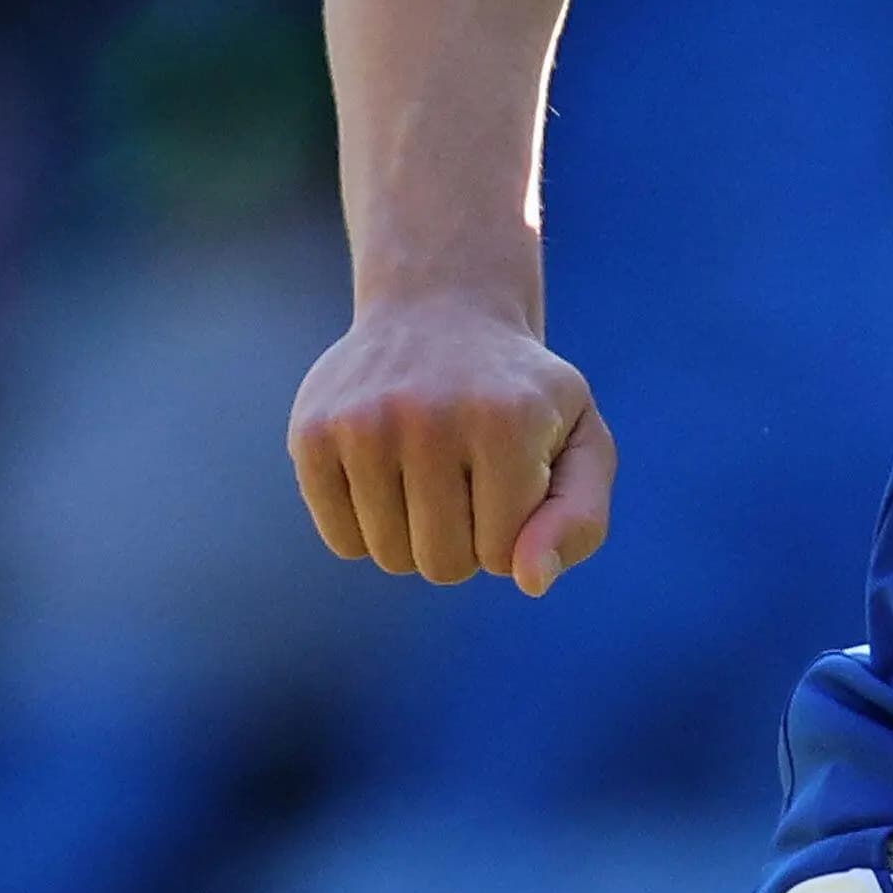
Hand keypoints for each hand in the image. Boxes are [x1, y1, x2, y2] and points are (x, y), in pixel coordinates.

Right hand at [289, 297, 614, 594]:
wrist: (443, 311)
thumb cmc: (521, 395)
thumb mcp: (580, 440)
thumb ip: (580, 518)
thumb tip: (530, 581)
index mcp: (508, 421)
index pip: (501, 556)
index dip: (511, 532)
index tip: (514, 478)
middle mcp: (430, 417)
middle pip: (442, 564)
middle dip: (465, 541)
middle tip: (470, 478)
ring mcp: (362, 424)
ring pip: (390, 556)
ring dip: (416, 535)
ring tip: (432, 471)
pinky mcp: (311, 434)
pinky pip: (342, 541)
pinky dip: (370, 527)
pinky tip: (390, 474)